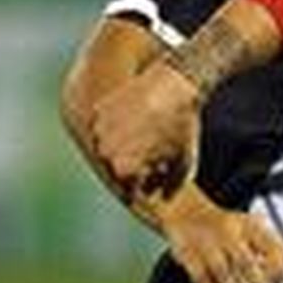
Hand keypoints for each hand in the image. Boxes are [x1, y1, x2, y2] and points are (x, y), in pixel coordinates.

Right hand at [88, 59, 200, 199]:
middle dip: (133, 167)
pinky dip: (115, 128)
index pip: (128, 189)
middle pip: (116, 169)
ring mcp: (98, 130)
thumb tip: (165, 198)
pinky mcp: (99, 110)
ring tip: (145, 136)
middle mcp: (104, 152)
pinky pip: (103, 127)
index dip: (146, 185)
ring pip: (107, 148)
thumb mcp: (184, 163)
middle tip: (153, 154)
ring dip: (121, 148)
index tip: (159, 175)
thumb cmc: (181, 127)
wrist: (173, 84)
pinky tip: (135, 119)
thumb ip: (172, 187)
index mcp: (123, 169)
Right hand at [156, 185, 282, 282]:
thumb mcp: (257, 230)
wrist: (187, 213)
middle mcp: (228, 233)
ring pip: (225, 276)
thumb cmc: (229, 226)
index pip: (270, 247)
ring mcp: (207, 245)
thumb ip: (281, 249)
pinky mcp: (188, 256)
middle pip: (247, 264)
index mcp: (249, 225)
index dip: (279, 270)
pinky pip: (202, 281)